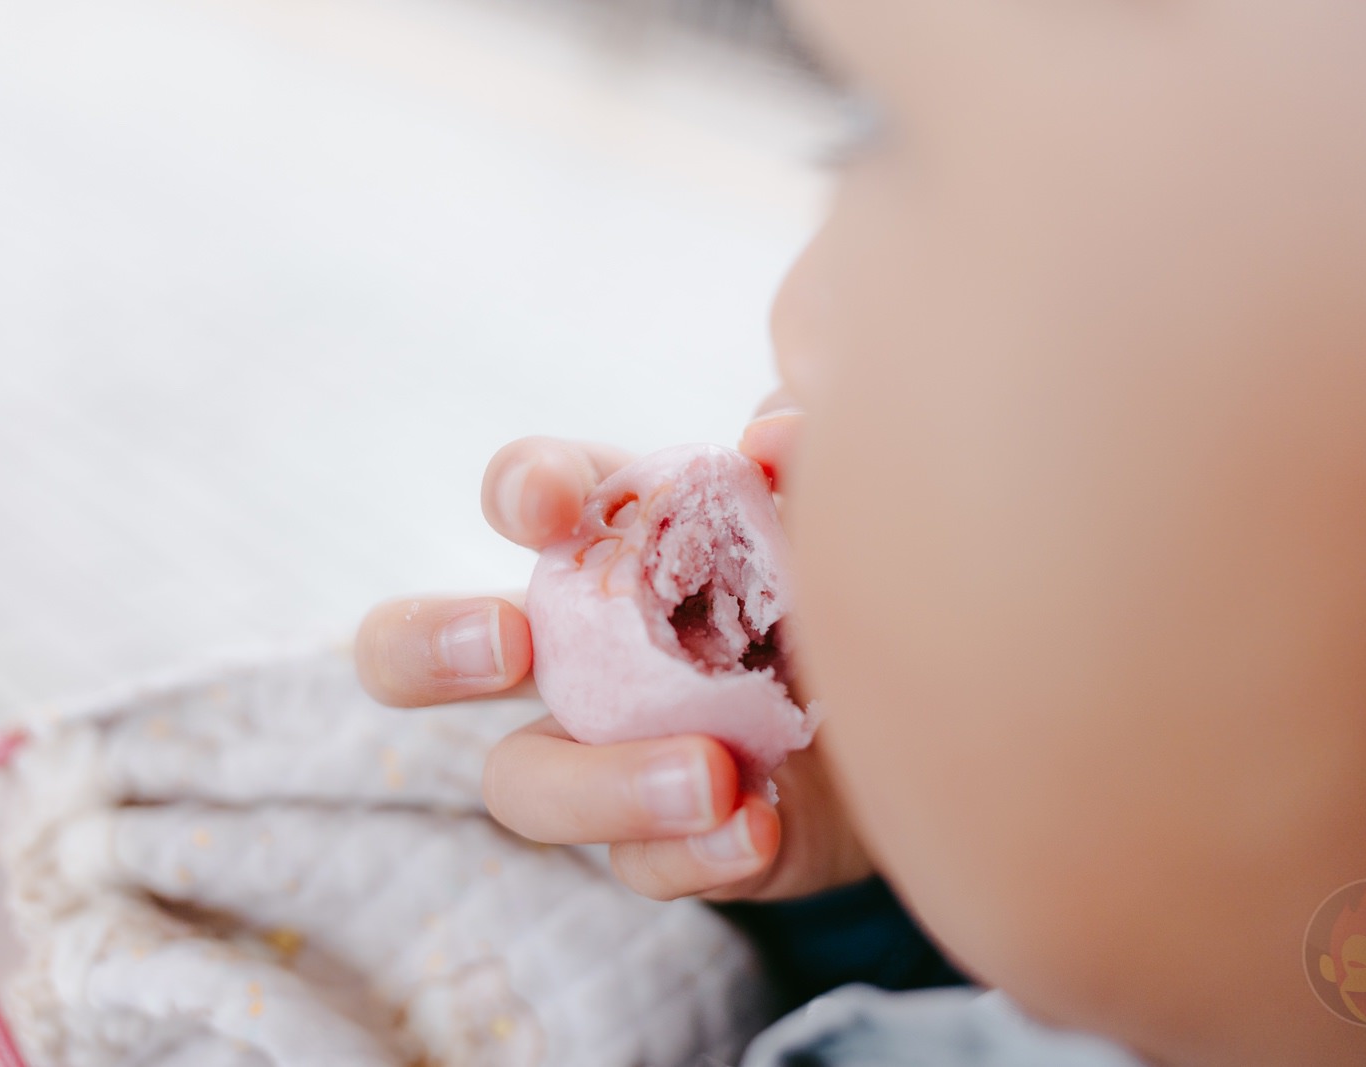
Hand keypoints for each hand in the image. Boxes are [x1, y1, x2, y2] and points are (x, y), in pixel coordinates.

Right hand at [355, 418, 871, 901]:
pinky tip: (757, 826)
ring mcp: (609, 752)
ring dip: (602, 781)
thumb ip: (808, 462)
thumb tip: (770, 437)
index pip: (528, 494)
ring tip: (711, 775)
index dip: (517, 487)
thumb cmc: (868, 579)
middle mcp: (580, 647)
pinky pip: (641, 863)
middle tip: (505, 645)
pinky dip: (692, 850)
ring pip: (524, 782)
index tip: (546, 504)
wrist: (946, 707)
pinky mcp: (669, 841)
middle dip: (428, 642)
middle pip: (419, 651)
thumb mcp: (847, 511)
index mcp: (615, 536)